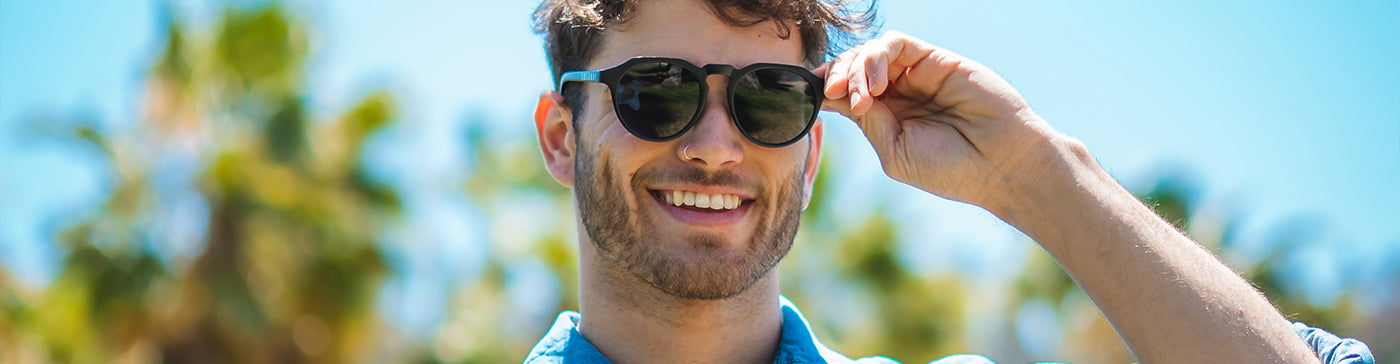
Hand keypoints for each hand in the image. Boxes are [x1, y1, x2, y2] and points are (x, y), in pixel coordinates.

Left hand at [817, 31, 1061, 209]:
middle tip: (833, 94)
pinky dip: (876, 57)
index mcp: (885, 119)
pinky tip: (876, 86)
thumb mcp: (895, 150)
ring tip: (863, 96)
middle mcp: (898, 93)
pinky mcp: (934, 58)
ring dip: (854, 68)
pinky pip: (895, 42)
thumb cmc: (951, 168)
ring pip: (868, 51)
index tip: (803, 98)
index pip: (843, 93)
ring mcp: (916, 74)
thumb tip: (830, 96)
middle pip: (850, 67)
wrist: (1002, 164)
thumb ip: (866, 120)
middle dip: (834, 76)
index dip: (821, 90)